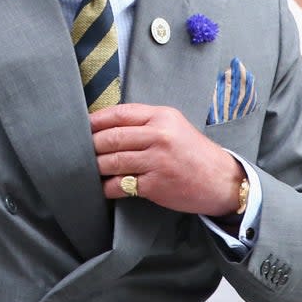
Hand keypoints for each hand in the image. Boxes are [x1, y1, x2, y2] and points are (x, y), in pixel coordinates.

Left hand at [91, 103, 243, 216]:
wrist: (221, 180)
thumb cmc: (193, 153)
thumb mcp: (174, 126)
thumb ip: (145, 122)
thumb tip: (107, 127)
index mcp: (162, 116)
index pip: (119, 114)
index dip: (96, 121)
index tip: (81, 127)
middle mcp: (159, 135)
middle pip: (111, 137)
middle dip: (91, 146)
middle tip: (79, 151)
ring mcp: (157, 160)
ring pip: (112, 161)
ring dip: (96, 167)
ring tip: (88, 169)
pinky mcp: (155, 184)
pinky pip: (120, 185)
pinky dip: (107, 187)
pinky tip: (103, 188)